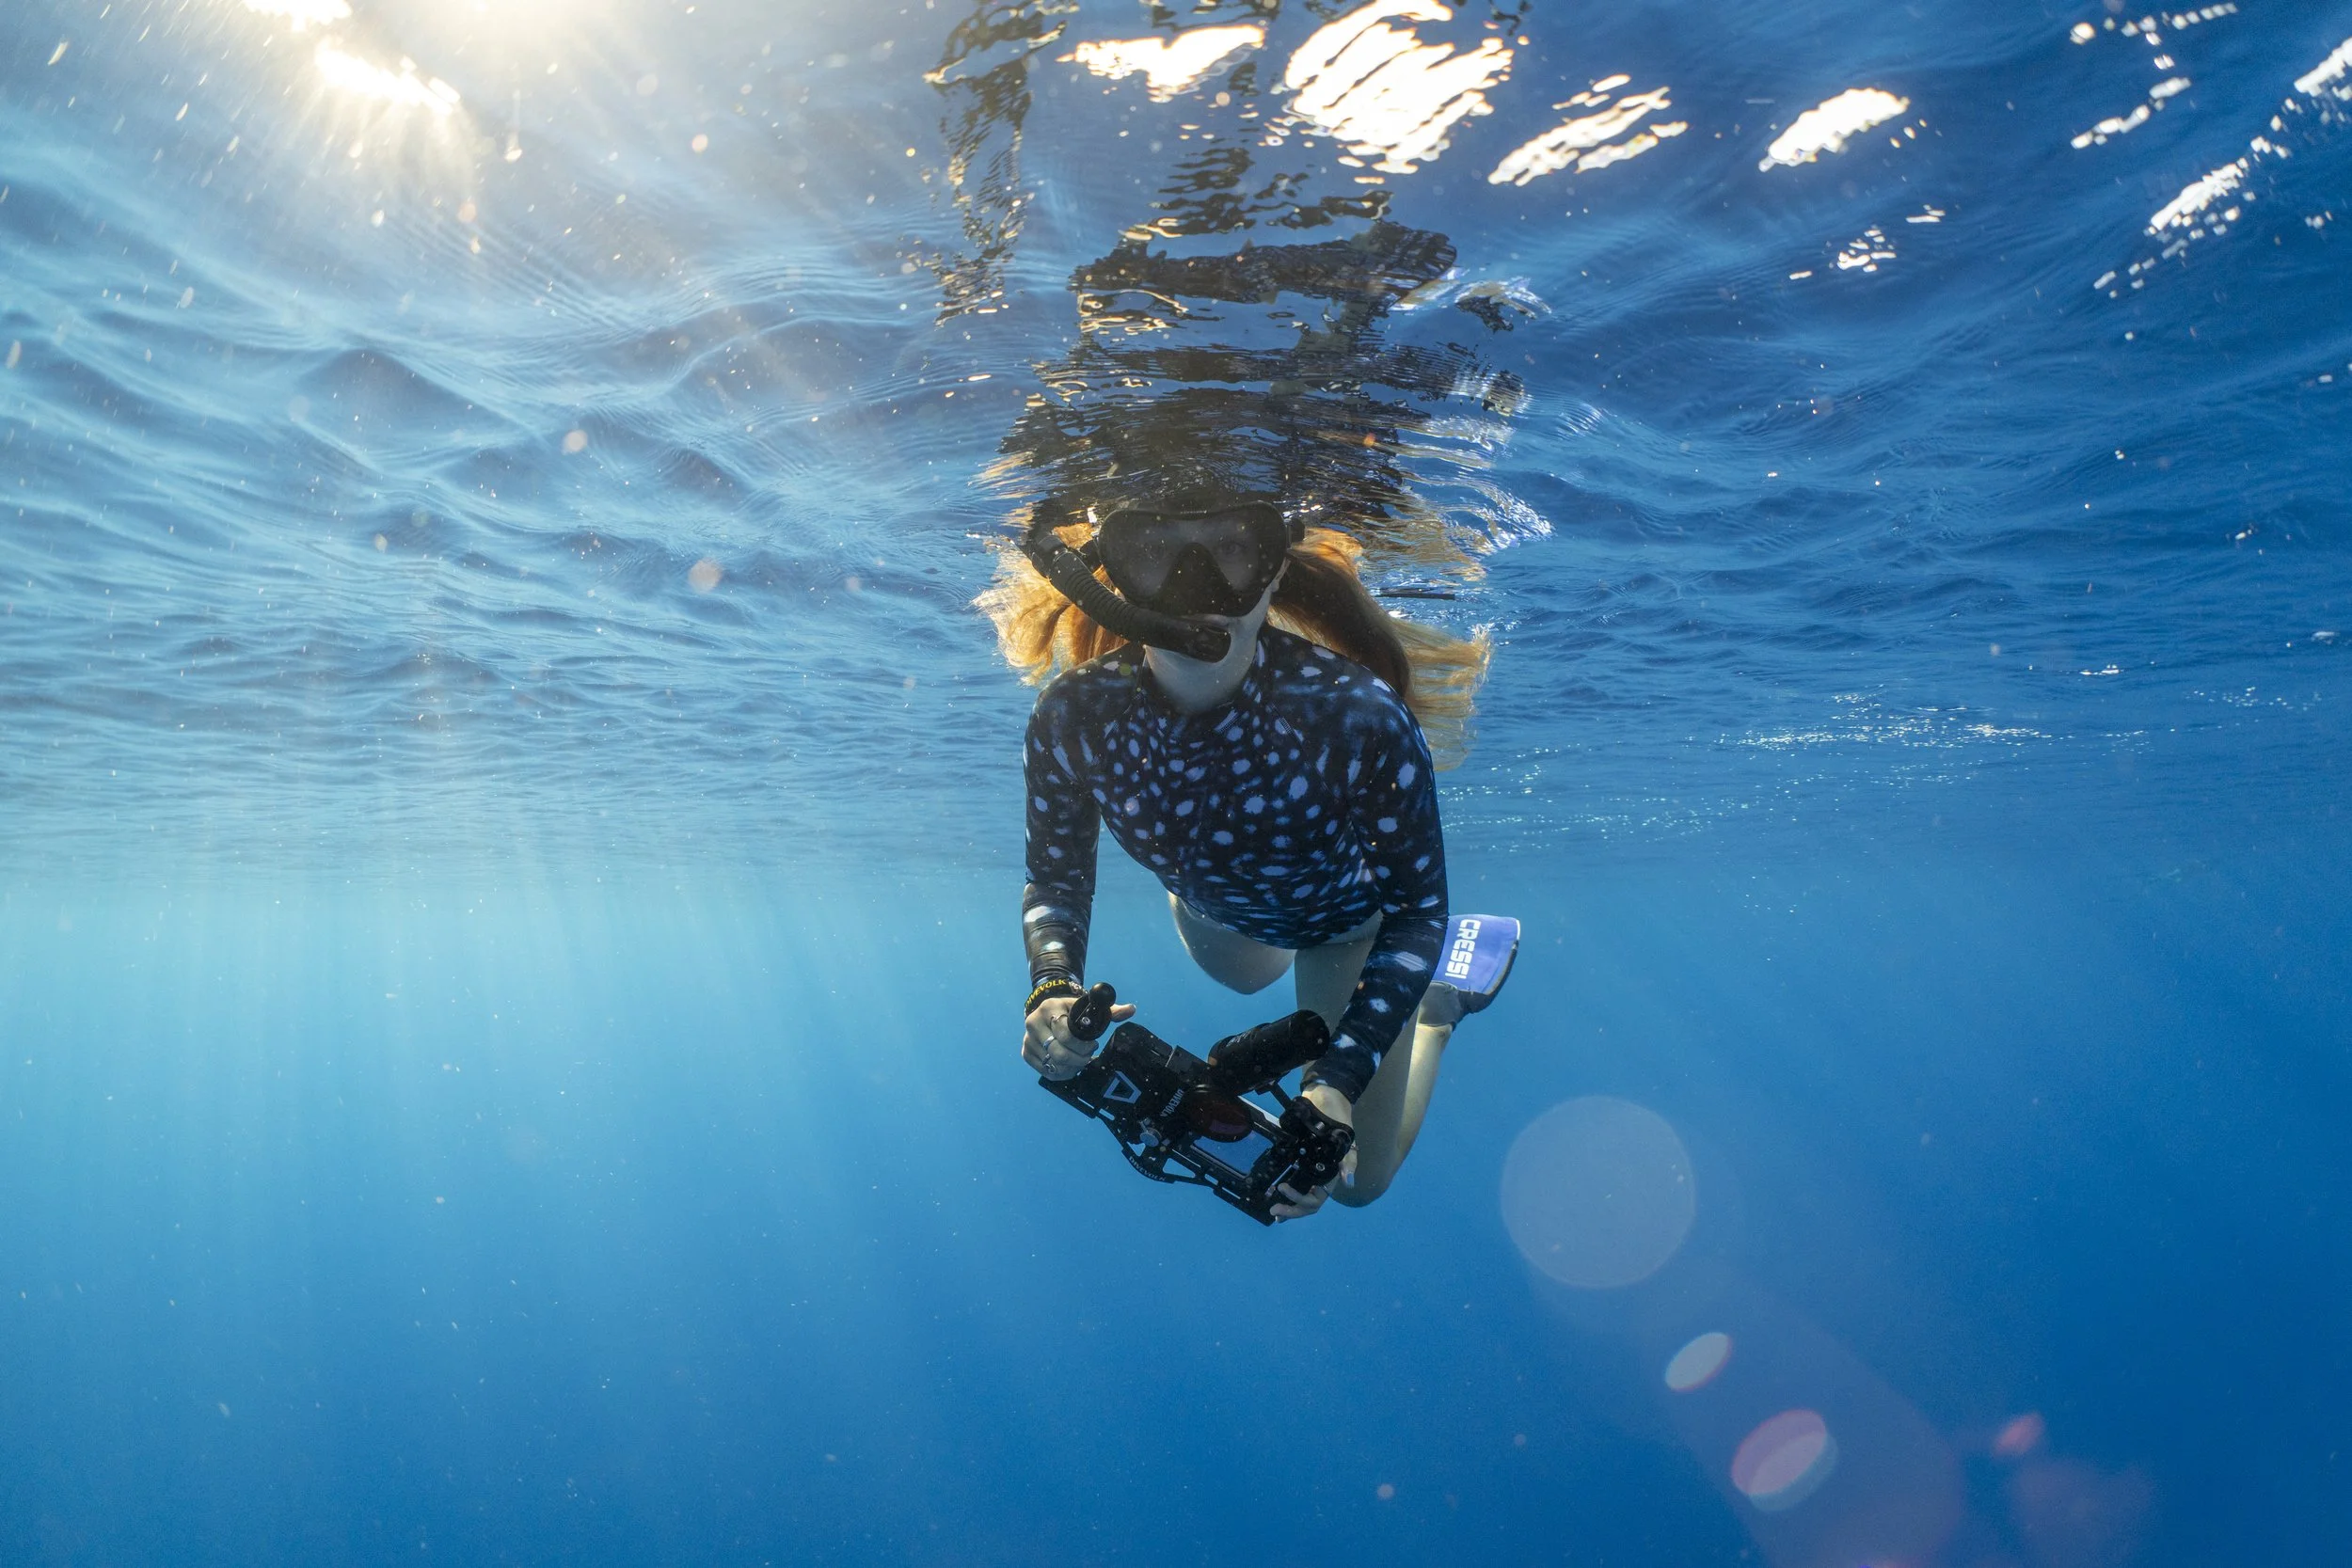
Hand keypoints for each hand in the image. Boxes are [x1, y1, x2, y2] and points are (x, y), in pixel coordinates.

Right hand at [1022, 991, 1133, 1080]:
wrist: (1048, 1011)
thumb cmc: (1073, 1011)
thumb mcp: (1088, 1006)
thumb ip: (1110, 1010)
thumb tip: (1131, 1009)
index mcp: (1050, 1008)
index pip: (1065, 1033)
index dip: (1083, 1044)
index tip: (1093, 1044)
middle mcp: (1033, 1023)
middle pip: (1058, 1053)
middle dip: (1078, 1059)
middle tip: (1088, 1056)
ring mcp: (1028, 1040)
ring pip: (1053, 1065)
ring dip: (1071, 1068)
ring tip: (1080, 1061)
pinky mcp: (1026, 1054)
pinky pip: (1046, 1071)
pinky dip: (1061, 1073)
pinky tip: (1070, 1067)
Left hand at [1269, 1083, 1355, 1220]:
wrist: (1326, 1100)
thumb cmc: (1338, 1119)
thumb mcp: (1346, 1140)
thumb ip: (1348, 1161)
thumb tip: (1349, 1182)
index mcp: (1331, 1175)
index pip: (1317, 1199)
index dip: (1301, 1203)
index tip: (1284, 1189)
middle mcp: (1321, 1176)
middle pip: (1308, 1204)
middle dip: (1292, 1210)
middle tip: (1275, 1211)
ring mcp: (1310, 1170)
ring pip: (1302, 1196)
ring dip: (1289, 1206)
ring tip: (1274, 1209)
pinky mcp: (1301, 1161)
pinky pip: (1295, 1182)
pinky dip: (1287, 1193)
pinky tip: (1276, 1195)